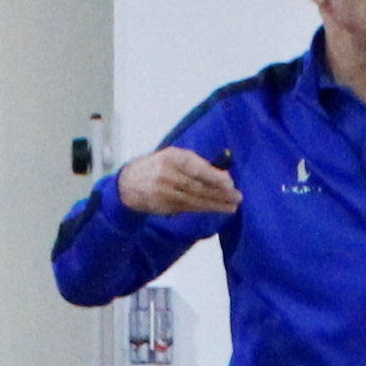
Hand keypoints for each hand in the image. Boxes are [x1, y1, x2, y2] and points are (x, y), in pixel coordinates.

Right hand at [117, 146, 241, 219]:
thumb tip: (221, 174)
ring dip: (215, 204)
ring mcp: (164, 191)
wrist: (128, 183)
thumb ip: (193, 163)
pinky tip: (216, 208)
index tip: (229, 182)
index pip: (196, 167)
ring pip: (194, 199)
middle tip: (237, 197)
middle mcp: (167, 173)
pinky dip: (203, 208)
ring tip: (231, 206)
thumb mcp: (172, 157)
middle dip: (219, 193)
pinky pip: (187, 207)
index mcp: (172, 157)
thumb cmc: (157, 167)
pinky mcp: (163, 205)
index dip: (213, 176)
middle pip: (198, 186)